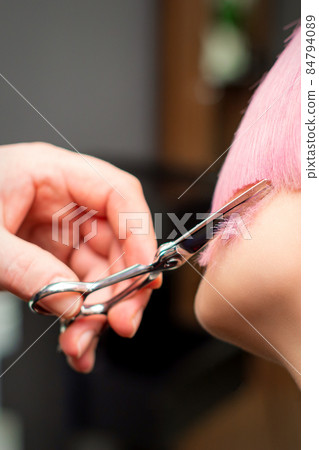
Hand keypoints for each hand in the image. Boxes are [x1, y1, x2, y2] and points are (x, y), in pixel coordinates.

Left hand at [0, 142, 160, 371]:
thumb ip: (27, 269)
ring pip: (101, 270)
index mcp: (49, 173)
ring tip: (81, 344)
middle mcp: (62, 201)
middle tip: (120, 322)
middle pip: (117, 239)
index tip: (144, 272)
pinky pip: (78, 286)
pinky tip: (75, 342)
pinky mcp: (49, 257)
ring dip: (98, 311)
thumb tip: (71, 302)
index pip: (116, 193)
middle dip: (123, 285)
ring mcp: (57, 231)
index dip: (139, 232)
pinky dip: (80, 316)